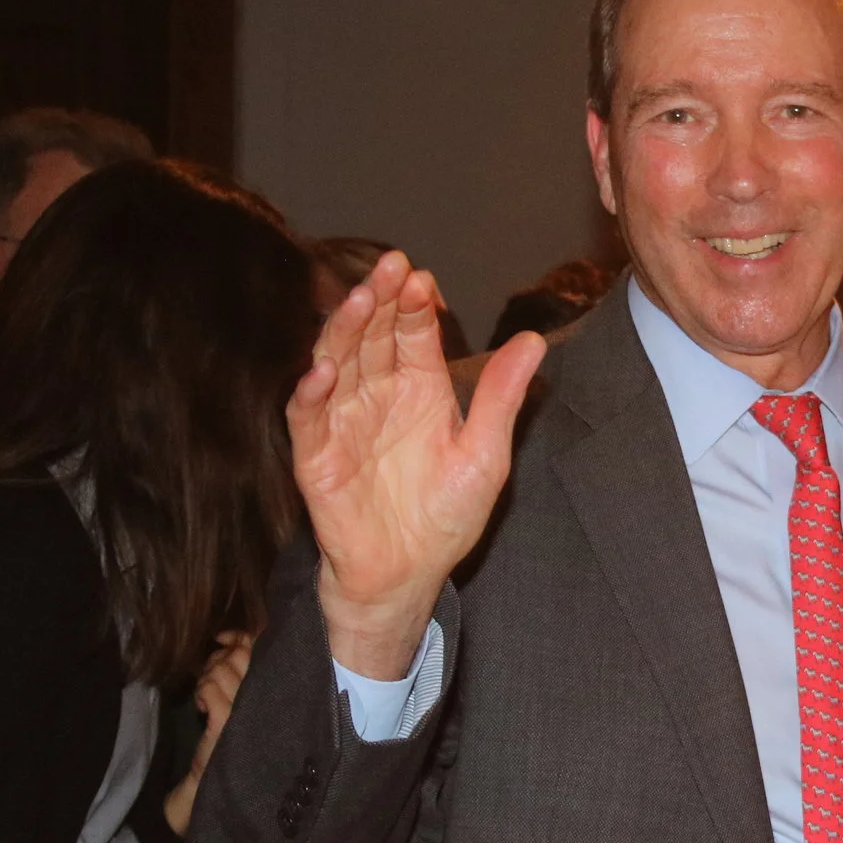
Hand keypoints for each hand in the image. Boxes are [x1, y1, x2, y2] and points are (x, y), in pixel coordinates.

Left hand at [165, 631, 254, 835]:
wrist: (211, 789)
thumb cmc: (229, 744)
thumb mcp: (242, 705)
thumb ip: (242, 674)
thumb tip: (229, 639)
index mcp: (280, 695)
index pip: (265, 649)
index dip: (242, 636)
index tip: (223, 638)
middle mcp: (272, 702)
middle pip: (243, 655)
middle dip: (220, 657)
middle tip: (210, 672)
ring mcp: (250, 714)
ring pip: (223, 670)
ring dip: (207, 676)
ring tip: (206, 694)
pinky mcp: (228, 726)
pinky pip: (211, 688)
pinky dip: (201, 691)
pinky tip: (201, 706)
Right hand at [290, 251, 546, 677]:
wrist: (409, 575)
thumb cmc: (446, 516)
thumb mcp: (485, 456)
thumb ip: (500, 399)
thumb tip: (534, 341)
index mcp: (420, 389)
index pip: (412, 334)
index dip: (414, 305)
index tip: (421, 276)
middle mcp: (378, 396)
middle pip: (372, 336)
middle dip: (378, 300)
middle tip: (389, 266)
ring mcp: (343, 422)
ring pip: (337, 363)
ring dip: (343, 331)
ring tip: (356, 300)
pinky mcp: (316, 457)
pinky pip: (308, 418)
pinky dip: (311, 393)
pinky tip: (322, 370)